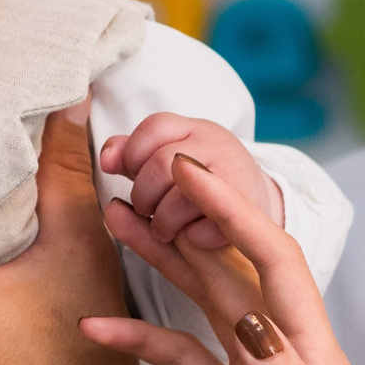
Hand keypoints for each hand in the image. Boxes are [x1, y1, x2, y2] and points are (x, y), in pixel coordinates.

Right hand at [79, 156, 346, 364]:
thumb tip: (261, 329)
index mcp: (316, 364)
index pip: (278, 264)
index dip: (236, 213)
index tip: (192, 174)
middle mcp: (289, 361)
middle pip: (240, 267)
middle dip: (195, 218)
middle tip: (147, 177)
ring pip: (207, 299)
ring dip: (166, 259)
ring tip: (120, 219)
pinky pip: (178, 350)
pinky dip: (140, 331)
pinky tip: (97, 323)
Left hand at [100, 115, 283, 251]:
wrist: (256, 203)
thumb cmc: (199, 181)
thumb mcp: (169, 157)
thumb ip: (132, 155)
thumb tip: (107, 160)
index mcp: (195, 129)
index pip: (154, 127)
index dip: (132, 154)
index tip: (132, 174)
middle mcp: (217, 145)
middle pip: (161, 164)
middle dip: (143, 194)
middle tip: (145, 210)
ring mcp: (235, 175)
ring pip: (181, 196)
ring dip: (162, 221)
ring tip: (163, 229)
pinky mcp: (249, 210)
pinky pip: (206, 227)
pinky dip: (191, 238)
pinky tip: (191, 237)